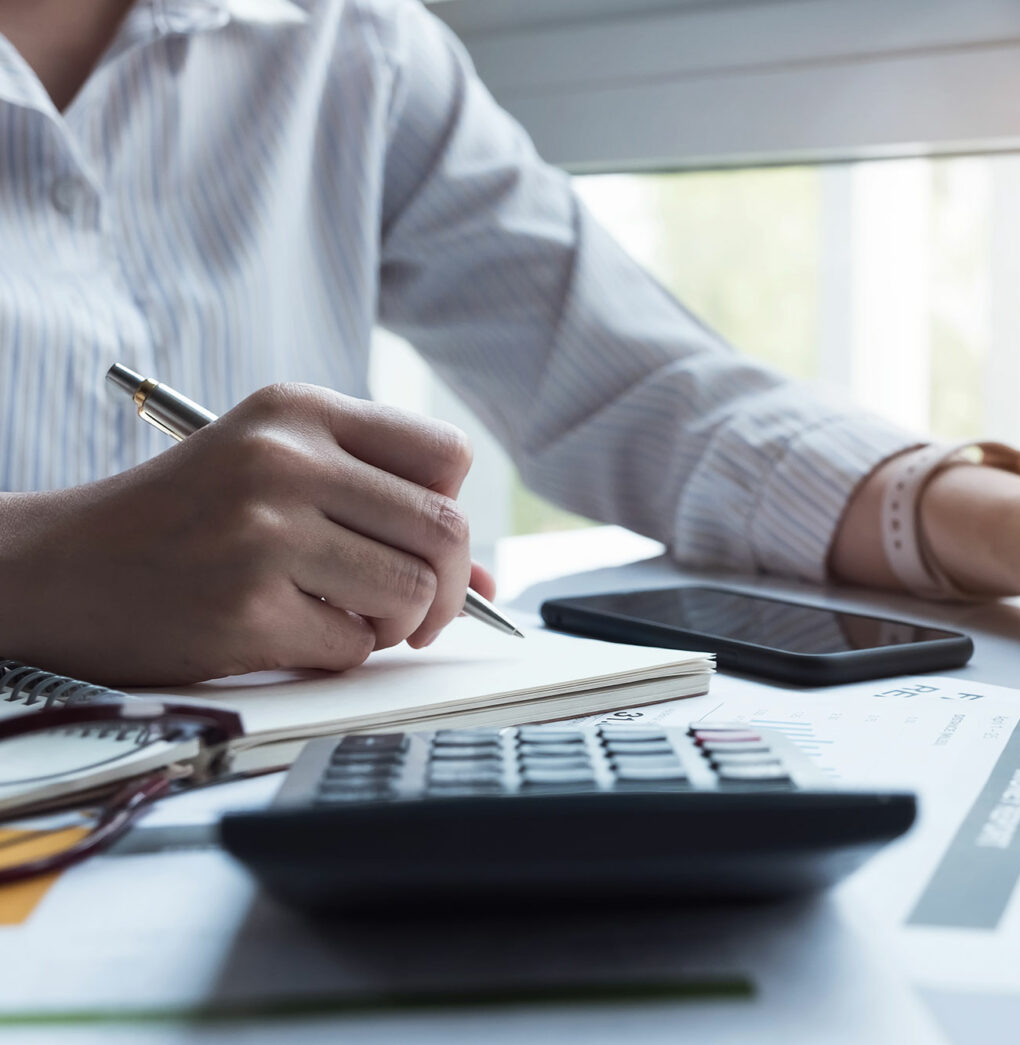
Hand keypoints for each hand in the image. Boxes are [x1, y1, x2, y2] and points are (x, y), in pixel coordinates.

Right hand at [0, 384, 495, 684]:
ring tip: (347, 615)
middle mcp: (285, 461)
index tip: (425, 538)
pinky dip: (339, 652)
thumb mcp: (274, 477)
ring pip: (412, 593)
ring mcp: (265, 535)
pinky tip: (290, 630)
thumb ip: (383, 511)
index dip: (450, 507)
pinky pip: (355, 646)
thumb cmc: (179, 520)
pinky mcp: (246, 609)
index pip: (445, 455)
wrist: (55, 567)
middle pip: (445, 530)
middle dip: (451, 587)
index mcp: (298, 412)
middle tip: (420, 609)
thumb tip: (490, 582)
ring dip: (397, 624)